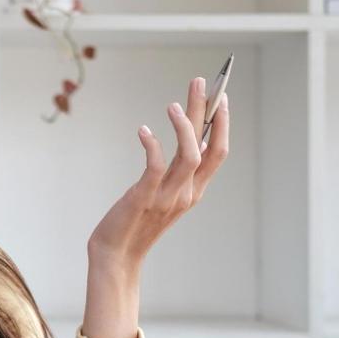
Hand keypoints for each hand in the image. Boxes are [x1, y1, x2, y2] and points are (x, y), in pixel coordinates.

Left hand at [88, 75, 229, 269]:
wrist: (116, 255)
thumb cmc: (135, 222)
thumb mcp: (164, 195)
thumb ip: (180, 172)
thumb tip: (193, 142)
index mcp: (194, 191)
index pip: (218, 153)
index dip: (222, 124)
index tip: (220, 98)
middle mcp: (187, 193)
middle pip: (208, 147)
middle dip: (207, 112)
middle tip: (201, 82)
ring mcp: (167, 197)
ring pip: (189, 155)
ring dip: (184, 126)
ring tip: (173, 104)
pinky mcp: (144, 198)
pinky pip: (155, 166)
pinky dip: (153, 145)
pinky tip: (143, 130)